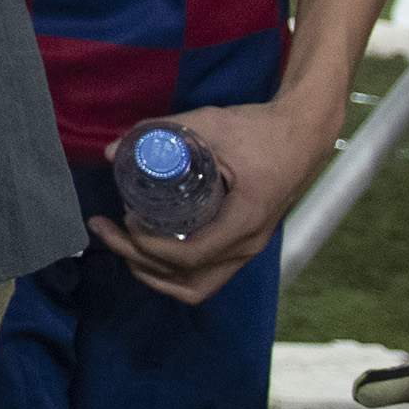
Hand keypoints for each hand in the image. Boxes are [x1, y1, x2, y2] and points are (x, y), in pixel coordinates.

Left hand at [87, 97, 335, 303]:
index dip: (148, 246)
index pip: (190, 256)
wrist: (303, 134)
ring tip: (120, 241)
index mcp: (244, 220)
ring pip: (197, 285)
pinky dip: (173, 270)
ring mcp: (248, 248)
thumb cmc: (260, 129)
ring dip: (154, 272)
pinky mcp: (243, 243)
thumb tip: (111, 151)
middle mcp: (248, 244)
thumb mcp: (208, 123)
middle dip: (140, 261)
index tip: (124, 219)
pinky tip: (146, 245)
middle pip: (188, 279)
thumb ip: (158, 131)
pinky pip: (207, 273)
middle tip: (105, 229)